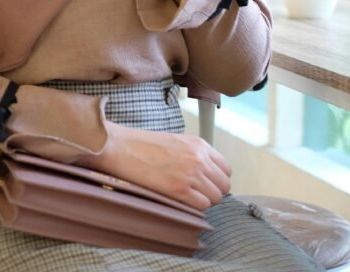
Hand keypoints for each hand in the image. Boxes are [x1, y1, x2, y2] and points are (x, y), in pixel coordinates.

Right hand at [84, 121, 230, 210]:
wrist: (123, 147)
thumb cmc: (144, 144)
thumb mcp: (177, 142)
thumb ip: (195, 155)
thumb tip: (207, 174)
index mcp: (199, 144)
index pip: (226, 168)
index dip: (218, 179)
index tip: (208, 183)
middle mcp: (199, 158)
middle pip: (224, 185)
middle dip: (214, 192)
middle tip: (198, 194)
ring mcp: (191, 174)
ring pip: (215, 198)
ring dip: (205, 201)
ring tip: (188, 197)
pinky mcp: (180, 190)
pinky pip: (202, 206)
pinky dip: (195, 207)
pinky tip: (181, 201)